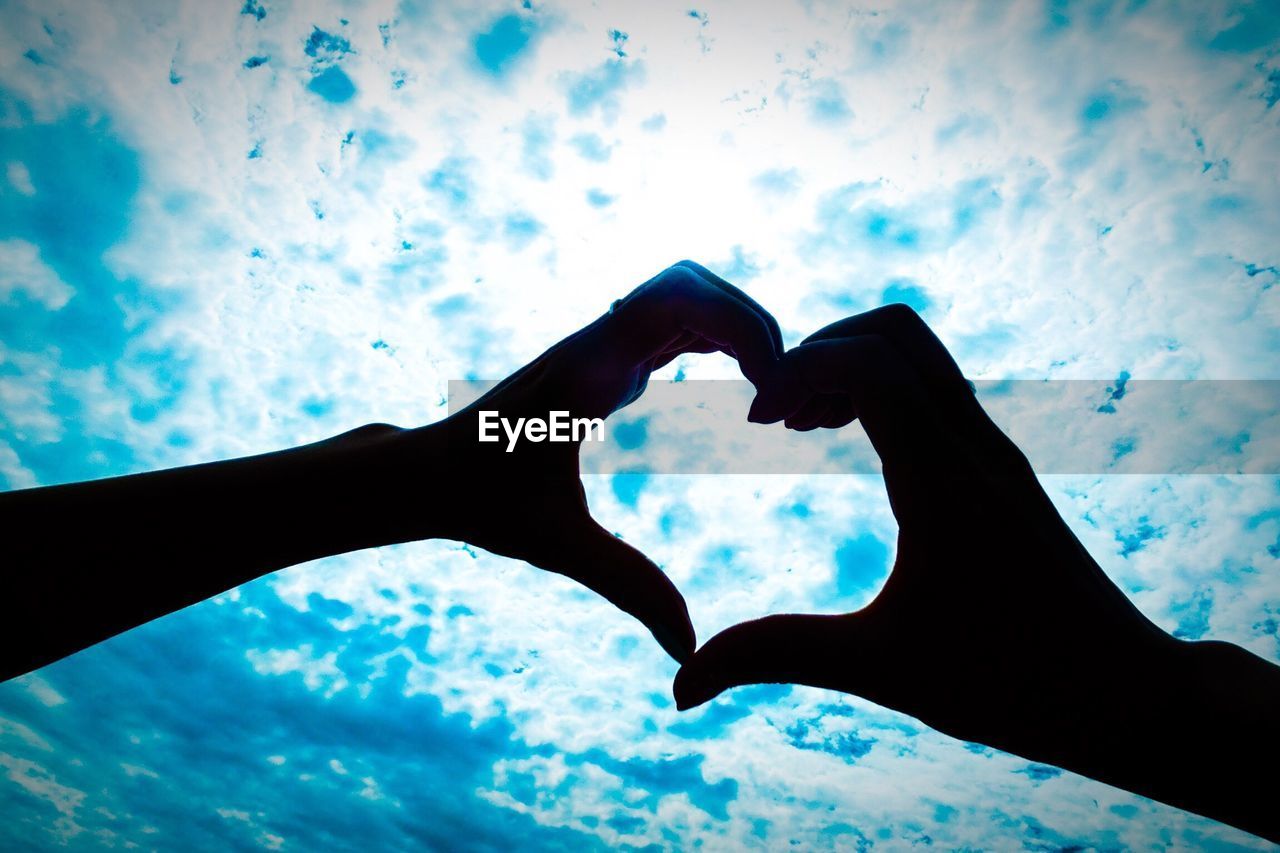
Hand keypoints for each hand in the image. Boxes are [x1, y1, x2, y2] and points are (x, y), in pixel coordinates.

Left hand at [425, 261, 782, 661]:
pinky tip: (738, 386)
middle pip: (691, 282)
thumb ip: (630, 588)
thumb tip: (691, 649)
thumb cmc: (481, 504)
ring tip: (767, 393)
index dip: (741, 330)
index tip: (762, 404)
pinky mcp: (602, 358)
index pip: (676, 299)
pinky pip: (671, 320)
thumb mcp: (558, 548)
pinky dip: (716, 337)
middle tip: (778, 393)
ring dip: (736, 326)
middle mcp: (594, 344)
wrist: (426, 473)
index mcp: (585, 371)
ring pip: (683, 292)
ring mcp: (598, 345)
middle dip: (750, 323)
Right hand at [673, 305, 1205, 792]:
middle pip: (895, 331)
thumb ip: (773, 657)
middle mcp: (976, 447)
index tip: (755, 423)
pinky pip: (936, 390)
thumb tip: (681, 687)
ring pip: (921, 354)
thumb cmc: (1010, 683)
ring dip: (851, 366)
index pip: (869, 362)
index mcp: (944, 479)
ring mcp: (995, 451)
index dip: (798, 370)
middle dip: (820, 350)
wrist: (1126, 694)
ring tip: (802, 424)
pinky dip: (882, 391)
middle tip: (775, 413)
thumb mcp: (878, 669)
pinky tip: (852, 445)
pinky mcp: (1002, 468)